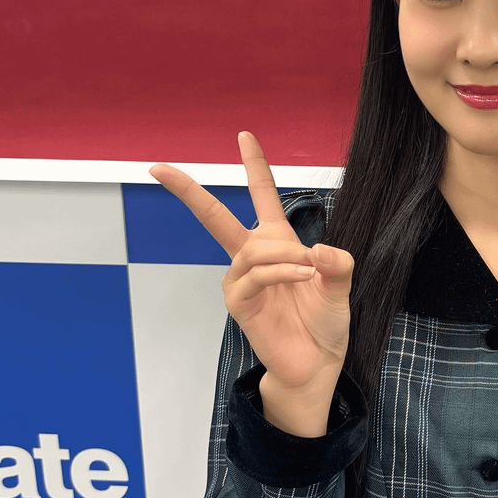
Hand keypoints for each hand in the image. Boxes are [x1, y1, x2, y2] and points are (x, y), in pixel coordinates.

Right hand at [149, 132, 353, 435]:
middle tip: (157, 168)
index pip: (262, 196)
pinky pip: (255, 275)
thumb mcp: (340, 284)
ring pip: (254, 249)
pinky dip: (281, 271)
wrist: (317, 363)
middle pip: (214, 217)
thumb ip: (337, 262)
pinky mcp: (239, 303)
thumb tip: (316, 249)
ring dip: (285, 256)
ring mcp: (242, 280)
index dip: (255, 165)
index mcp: (278, 243)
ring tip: (309, 271)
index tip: (244, 134)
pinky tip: (302, 277)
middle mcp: (253, 256)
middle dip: (187, 190)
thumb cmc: (324, 321)